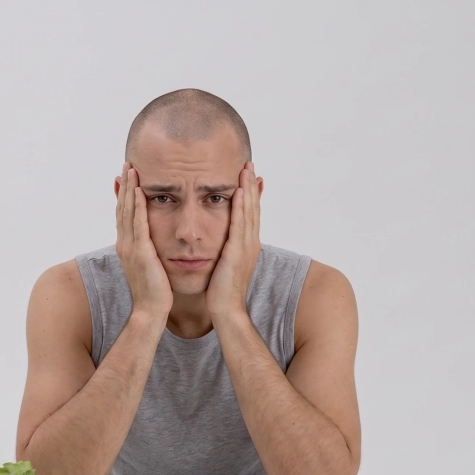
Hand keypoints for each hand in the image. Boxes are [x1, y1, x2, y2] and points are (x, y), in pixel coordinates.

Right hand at [115, 162, 173, 317]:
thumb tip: (153, 241)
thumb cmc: (155, 291)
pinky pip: (138, 224)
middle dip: (125, 185)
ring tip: (132, 169)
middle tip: (127, 164)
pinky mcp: (141, 252)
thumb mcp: (150, 266)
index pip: (124, 214)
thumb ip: (149, 250)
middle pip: (122, 208)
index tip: (127, 175)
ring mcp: (131, 247)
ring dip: (129, 188)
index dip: (124, 194)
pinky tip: (140, 190)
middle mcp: (125, 244)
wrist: (151, 310)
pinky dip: (137, 206)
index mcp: (128, 246)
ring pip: (127, 211)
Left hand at [206, 162, 261, 318]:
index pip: (251, 214)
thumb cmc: (221, 290)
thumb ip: (225, 249)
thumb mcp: (225, 265)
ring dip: (248, 189)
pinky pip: (240, 224)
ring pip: (249, 212)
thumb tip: (222, 241)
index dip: (251, 194)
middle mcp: (250, 243)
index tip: (248, 175)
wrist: (226, 310)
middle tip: (250, 164)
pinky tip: (239, 191)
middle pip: (253, 208)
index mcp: (247, 245)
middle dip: (252, 185)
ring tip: (246, 169)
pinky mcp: (237, 251)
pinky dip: (241, 206)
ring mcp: (246, 246)